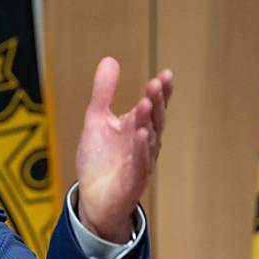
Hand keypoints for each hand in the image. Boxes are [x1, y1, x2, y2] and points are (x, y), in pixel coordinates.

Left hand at [76, 57, 172, 242]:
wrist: (93, 199)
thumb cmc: (99, 161)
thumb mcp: (97, 120)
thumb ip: (104, 93)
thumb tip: (110, 60)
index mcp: (137, 127)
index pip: (153, 106)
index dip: (161, 92)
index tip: (165, 75)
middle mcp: (144, 143)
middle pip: (154, 119)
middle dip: (156, 101)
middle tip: (156, 83)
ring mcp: (141, 162)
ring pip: (149, 139)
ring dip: (148, 121)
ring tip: (146, 102)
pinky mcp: (133, 180)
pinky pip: (140, 163)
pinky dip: (141, 149)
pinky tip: (141, 135)